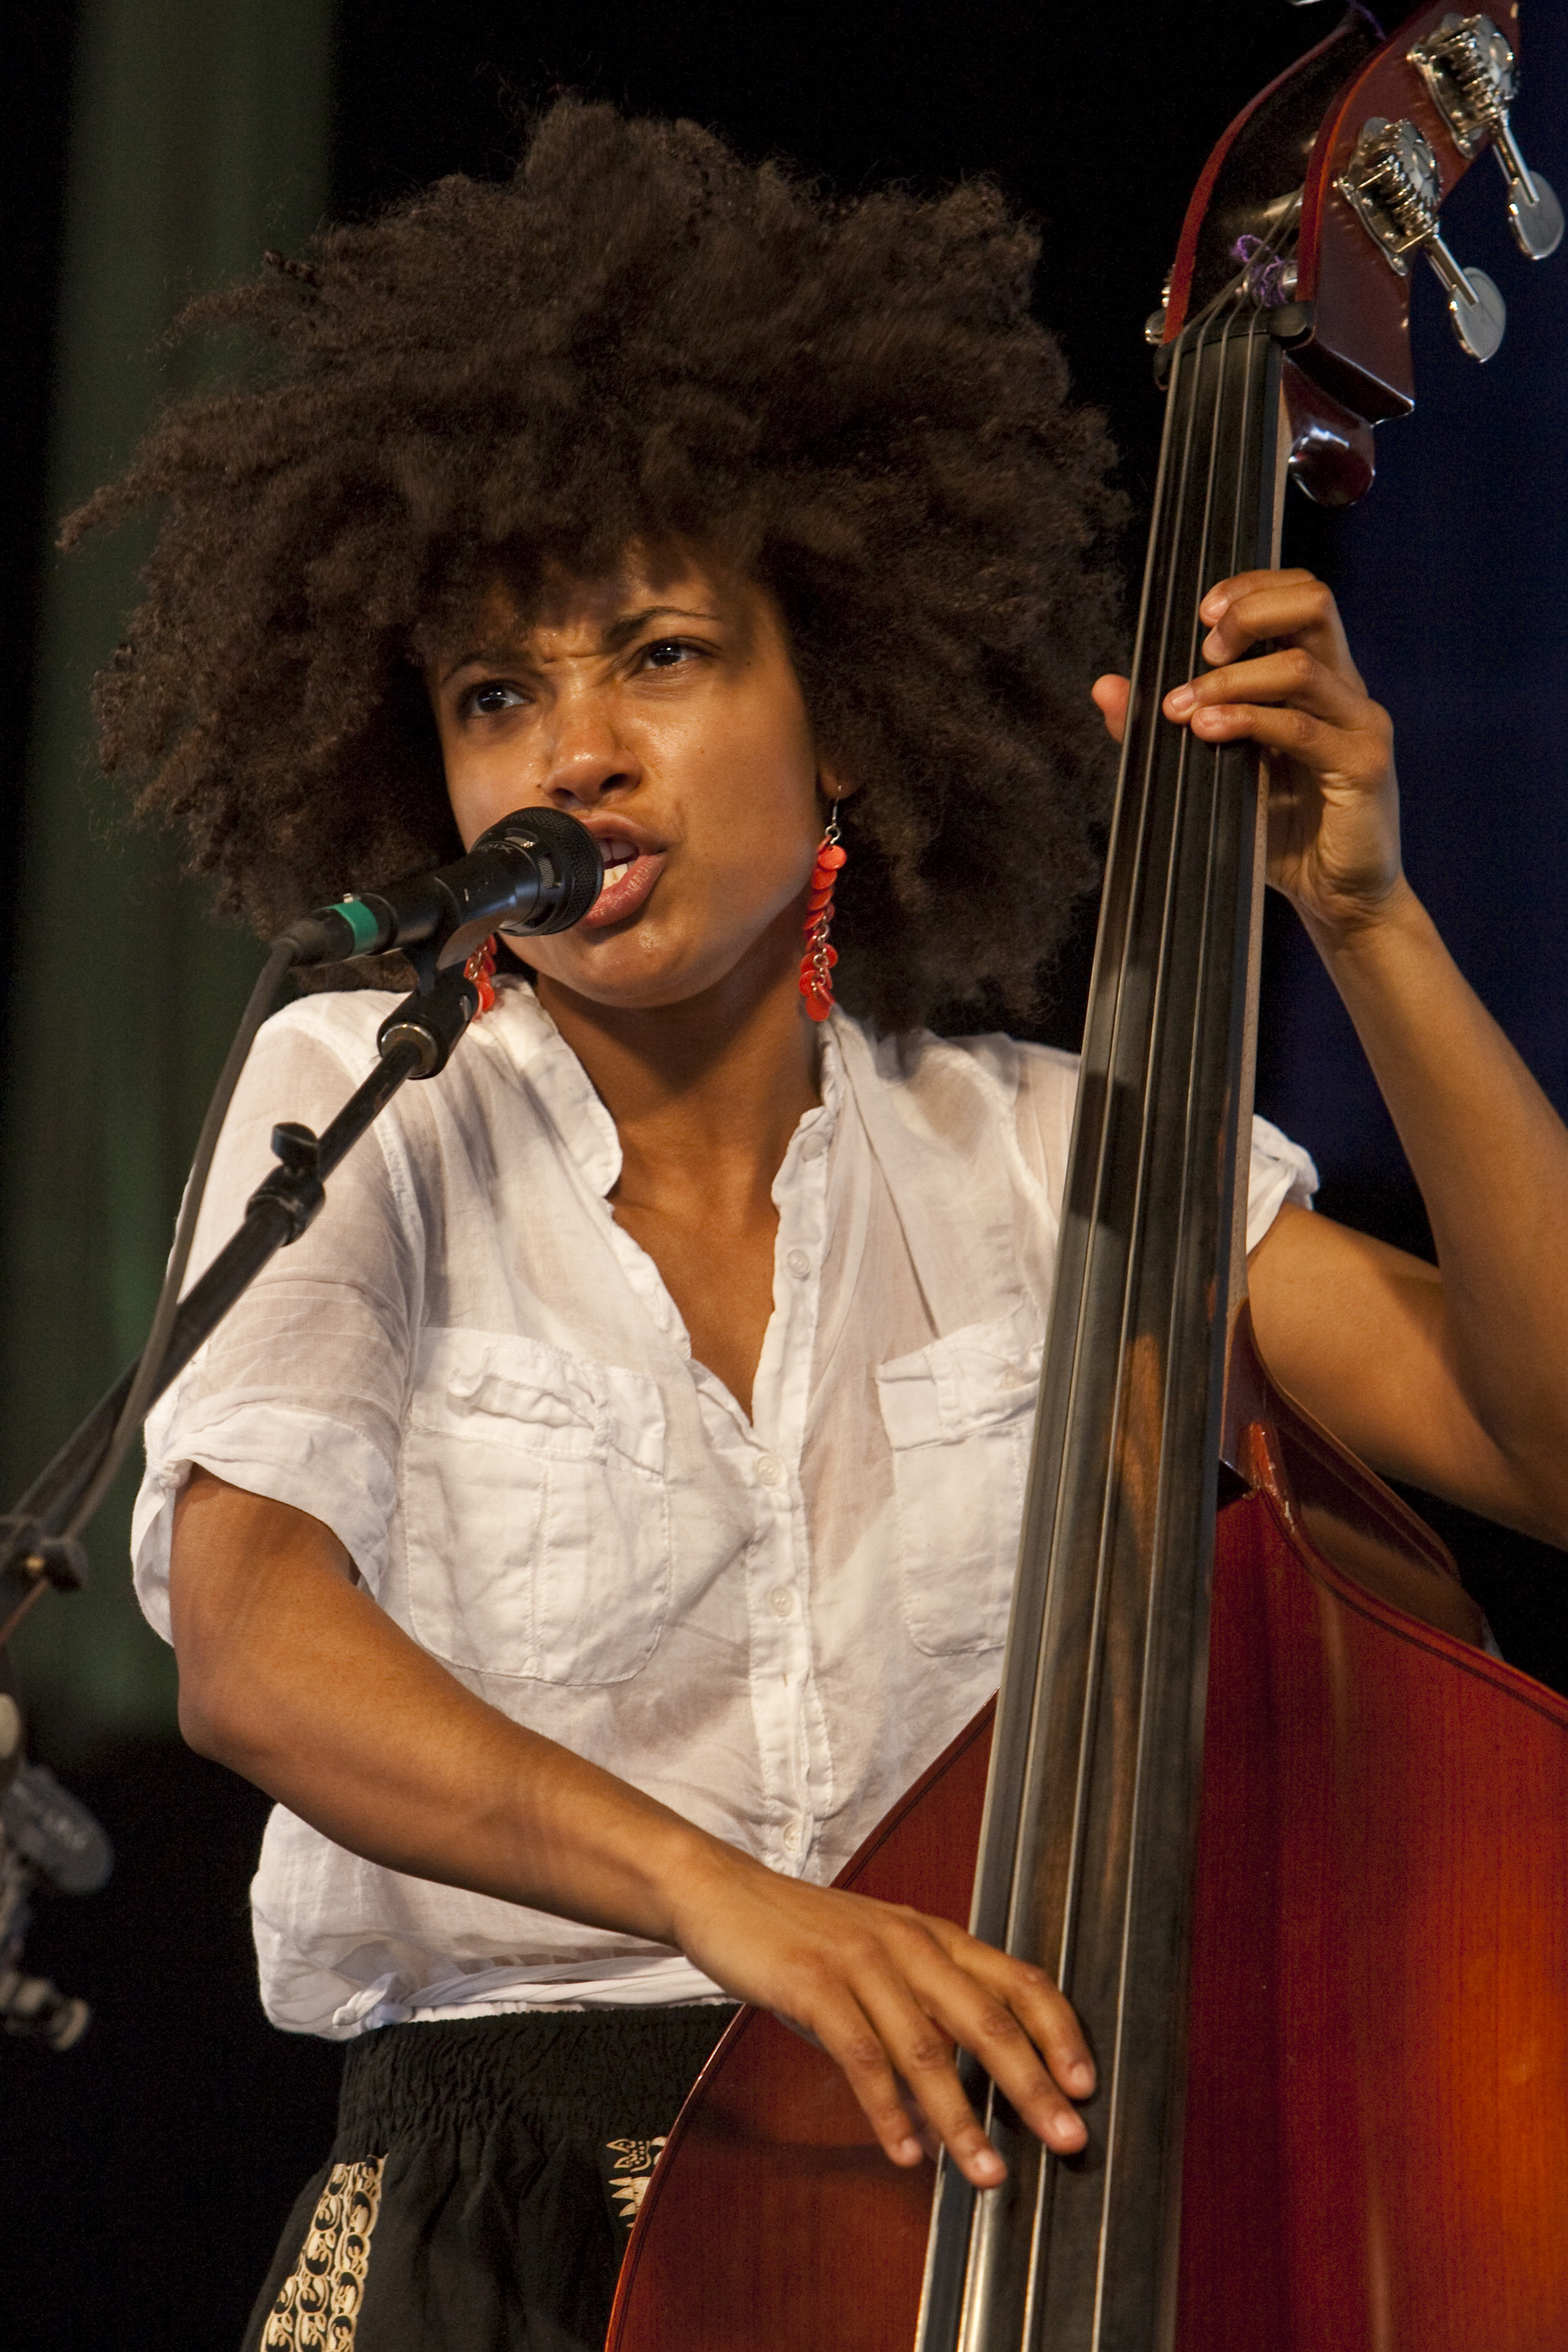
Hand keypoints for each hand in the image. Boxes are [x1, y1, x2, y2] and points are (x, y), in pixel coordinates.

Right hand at [666, 1838, 1094, 2187]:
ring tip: (987, 2173)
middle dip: (1032, 2085)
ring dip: (961, 2118)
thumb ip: (921, 2022)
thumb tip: (955, 2110)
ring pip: (926, 2047)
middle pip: (987, 2018)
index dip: (1059, 2033)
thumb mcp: (877, 1966)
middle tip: (1067, 2139)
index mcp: (935, 1936)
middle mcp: (909, 1942)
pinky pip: (860, 2054)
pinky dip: (887, 2110)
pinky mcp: (813, 1983)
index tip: (1087, 2085)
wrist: (723, 1894)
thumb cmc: (805, 1937)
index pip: (1018, 1980)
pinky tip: (905, 2153)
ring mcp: (861, 1961)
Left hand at [1090, 568, 1405, 944]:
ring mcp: (1359, 723)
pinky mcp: (1362, 765)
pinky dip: (1248, 720)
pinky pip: (1300, 728)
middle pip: (1314, 602)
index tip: (1200, 614)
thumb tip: (1107, 688)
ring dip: (1229, 679)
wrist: (1338, 898)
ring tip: (1184, 708)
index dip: (1250, 588)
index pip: (1300, 596)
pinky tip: (1208, 731)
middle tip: (1201, 648)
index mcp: (1319, 679)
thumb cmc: (1281, 831)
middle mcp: (1345, 689)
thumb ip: (1171, 725)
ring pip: (1298, 667)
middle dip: (1247, 613)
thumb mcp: (1217, 771)